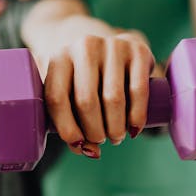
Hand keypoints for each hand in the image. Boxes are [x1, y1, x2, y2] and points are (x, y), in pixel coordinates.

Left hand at [43, 31, 154, 157]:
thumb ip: (68, 120)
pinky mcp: (137, 50)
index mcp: (59, 58)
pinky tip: (134, 128)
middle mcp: (84, 47)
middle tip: (99, 141)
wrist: (107, 47)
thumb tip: (88, 150)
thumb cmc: (81, 78)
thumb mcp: (67, 90)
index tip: (77, 143)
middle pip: (86, 101)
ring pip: (113, 98)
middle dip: (94, 131)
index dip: (66, 126)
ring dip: (115, 127)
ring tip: (116, 137)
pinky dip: (137, 115)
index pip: (57, 97)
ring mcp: (112, 46)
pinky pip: (138, 89)